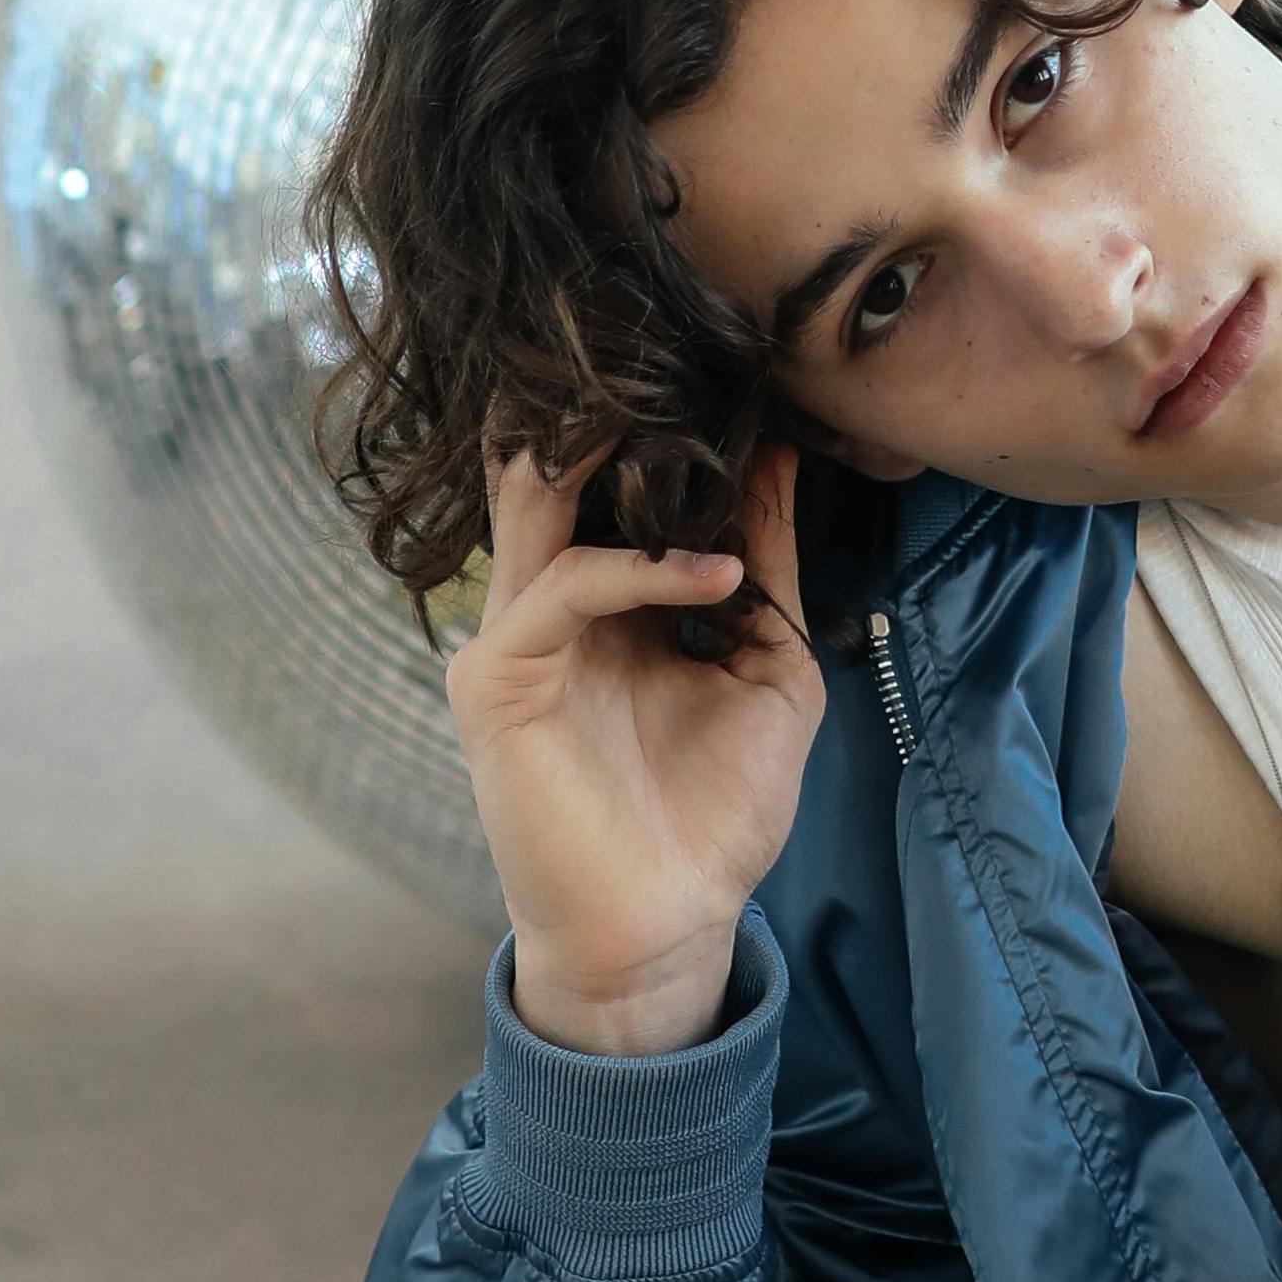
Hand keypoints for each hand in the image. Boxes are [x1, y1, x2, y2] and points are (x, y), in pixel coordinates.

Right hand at [448, 439, 819, 1058]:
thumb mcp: (768, 670)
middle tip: (669, 356)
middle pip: (546, 469)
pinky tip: (712, 574)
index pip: (609, 479)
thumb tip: (781, 455)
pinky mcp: (500, 680)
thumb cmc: (714, 811)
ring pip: (529, 505)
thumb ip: (765, 565)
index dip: (661, 425)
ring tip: (681, 423)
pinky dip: (637, 569)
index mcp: (607, 597)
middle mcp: (550, 603)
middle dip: (599, 408)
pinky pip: (559, 590)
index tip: (736, 378)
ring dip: (598, 454)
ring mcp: (516, 638)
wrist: (667, 924)